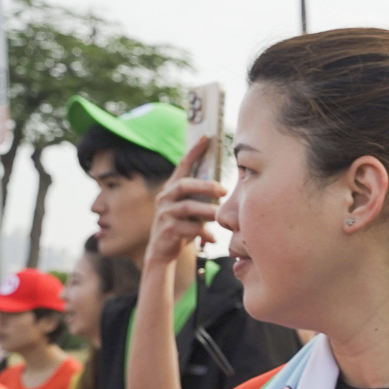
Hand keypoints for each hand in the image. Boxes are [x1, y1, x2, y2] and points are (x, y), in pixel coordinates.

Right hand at [147, 135, 225, 271]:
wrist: (164, 251)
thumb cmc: (184, 226)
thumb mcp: (192, 209)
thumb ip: (201, 197)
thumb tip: (223, 186)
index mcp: (172, 189)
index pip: (182, 166)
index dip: (193, 152)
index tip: (205, 138)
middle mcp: (165, 197)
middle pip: (185, 185)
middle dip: (206, 186)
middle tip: (224, 190)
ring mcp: (164, 213)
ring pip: (188, 207)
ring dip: (208, 211)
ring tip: (220, 216)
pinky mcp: (167, 230)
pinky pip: (189, 228)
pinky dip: (204, 232)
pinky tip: (213, 238)